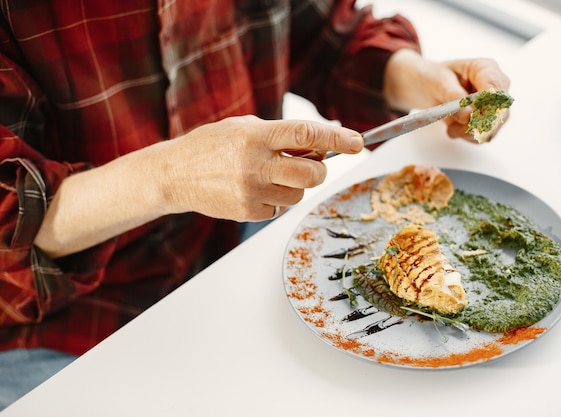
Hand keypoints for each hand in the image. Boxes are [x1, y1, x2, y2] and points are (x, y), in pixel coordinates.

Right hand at [34, 116, 362, 257]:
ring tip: (269, 175)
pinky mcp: (248, 212)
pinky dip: (276, 199)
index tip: (357, 143)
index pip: (306, 135)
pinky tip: (254, 189)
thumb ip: (281, 135)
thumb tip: (322, 143)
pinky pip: (280, 209)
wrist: (174, 174)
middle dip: (318, 170)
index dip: (337, 139)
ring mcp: (252, 192)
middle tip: (307, 164)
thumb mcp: (245, 127)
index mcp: (256, 136)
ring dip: (295, 186)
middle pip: (312, 174)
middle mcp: (256, 164)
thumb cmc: (213, 145)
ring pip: (299, 195)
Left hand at [383, 49, 510, 141]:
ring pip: (492, 128)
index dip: (486, 108)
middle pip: (499, 113)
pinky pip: (482, 136)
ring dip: (468, 132)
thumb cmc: (436, 79)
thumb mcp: (439, 82)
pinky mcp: (489, 121)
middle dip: (475, 125)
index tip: (469, 117)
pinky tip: (454, 129)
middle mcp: (496, 87)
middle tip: (454, 128)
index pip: (496, 91)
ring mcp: (495, 105)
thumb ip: (454, 96)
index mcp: (486, 69)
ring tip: (450, 127)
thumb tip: (467, 115)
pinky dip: (466, 136)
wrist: (431, 88)